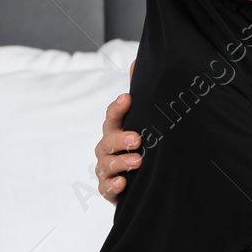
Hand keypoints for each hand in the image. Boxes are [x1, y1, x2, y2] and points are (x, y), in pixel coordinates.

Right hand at [94, 61, 138, 203]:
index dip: (118, 107)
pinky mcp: (108, 189)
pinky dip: (113, 185)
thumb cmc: (141, 148)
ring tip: (138, 161)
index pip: (112, 115)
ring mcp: (105, 168)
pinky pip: (106, 187)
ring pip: (106, 164)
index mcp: (116, 130)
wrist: (143, 181)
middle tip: (137, 139)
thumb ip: (142, 95)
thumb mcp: (145, 123)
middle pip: (107, 140)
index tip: (127, 98)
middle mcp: (107, 148)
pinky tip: (123, 182)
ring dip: (121, 161)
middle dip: (120, 139)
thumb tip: (136, 62)